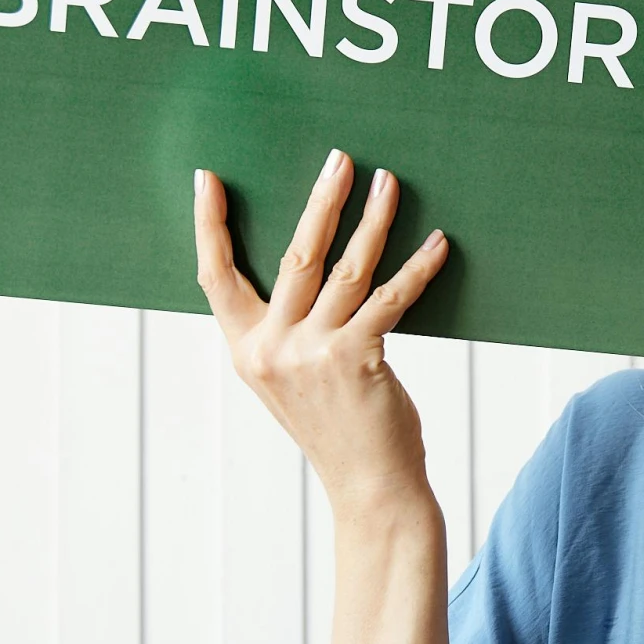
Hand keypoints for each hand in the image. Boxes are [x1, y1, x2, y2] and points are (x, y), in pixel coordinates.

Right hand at [192, 151, 451, 507]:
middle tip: (339, 159)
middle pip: (293, 254)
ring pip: (344, 268)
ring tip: (389, 183)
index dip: (208, 226)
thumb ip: (285, 332)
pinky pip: (390, 298)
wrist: (368, 485)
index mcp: (246, 349)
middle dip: (320, 201)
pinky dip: (417, 268)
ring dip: (372, 220)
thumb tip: (309, 265)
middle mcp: (272, 349)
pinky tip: (437, 243)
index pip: (215, 277)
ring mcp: (313, 354)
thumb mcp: (291, 380)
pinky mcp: (357, 359)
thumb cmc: (337, 426)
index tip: (206, 178)